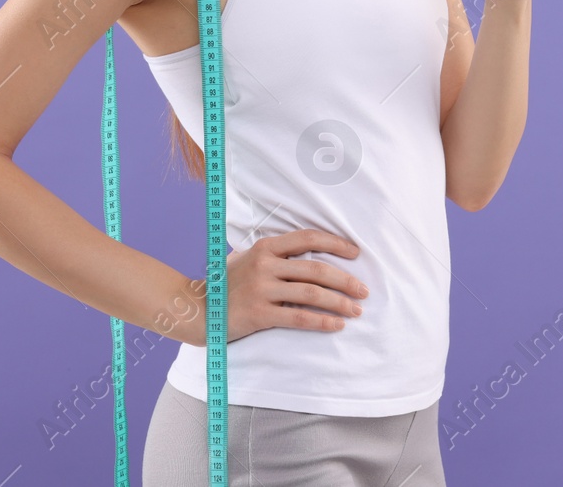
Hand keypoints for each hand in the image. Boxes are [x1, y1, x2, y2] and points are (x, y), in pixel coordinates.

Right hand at [219, 229, 368, 340]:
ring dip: (340, 303)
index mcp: (265, 247)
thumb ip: (277, 255)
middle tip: (364, 290)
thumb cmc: (230, 284)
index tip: (355, 253)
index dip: (335, 244)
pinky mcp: (259, 314)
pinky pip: (299, 317)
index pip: (308, 238)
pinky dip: (322, 321)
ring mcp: (261, 289)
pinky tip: (337, 325)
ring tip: (356, 310)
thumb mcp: (250, 259)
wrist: (198, 310)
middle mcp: (264, 265)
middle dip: (346, 280)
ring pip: (312, 294)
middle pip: (316, 269)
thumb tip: (316, 254)